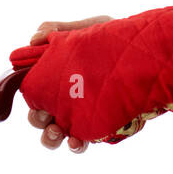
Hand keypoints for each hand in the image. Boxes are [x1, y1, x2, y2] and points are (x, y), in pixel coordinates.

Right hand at [26, 15, 112, 152]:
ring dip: (49, 137)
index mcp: (56, 78)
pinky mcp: (97, 126)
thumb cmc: (111, 38)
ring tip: (57, 132)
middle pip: (39, 117)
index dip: (29, 98)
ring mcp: (80, 114)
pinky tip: (76, 141)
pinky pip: (80, 142)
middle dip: (37, 119)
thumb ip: (59, 29)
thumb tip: (34, 38)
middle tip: (45, 115)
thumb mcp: (85, 29)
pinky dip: (74, 145)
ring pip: (54, 134)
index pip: (34, 92)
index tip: (34, 98)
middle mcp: (65, 99)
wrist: (143, 52)